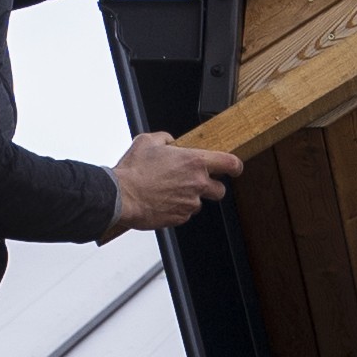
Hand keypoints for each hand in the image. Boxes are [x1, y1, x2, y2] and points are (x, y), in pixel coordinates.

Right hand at [109, 131, 241, 231]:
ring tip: (170, 192)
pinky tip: (163, 201)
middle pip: (220, 189)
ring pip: (199, 203)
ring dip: (190, 198)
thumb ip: (165, 138)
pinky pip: (185, 214)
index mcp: (194, 162)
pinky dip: (177, 209)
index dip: (235, 166)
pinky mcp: (179, 218)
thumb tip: (169, 141)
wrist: (120, 196)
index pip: (230, 163)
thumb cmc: (133, 170)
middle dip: (211, 186)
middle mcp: (197, 183)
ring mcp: (189, 203)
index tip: (235, 168)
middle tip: (196, 183)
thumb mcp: (147, 142)